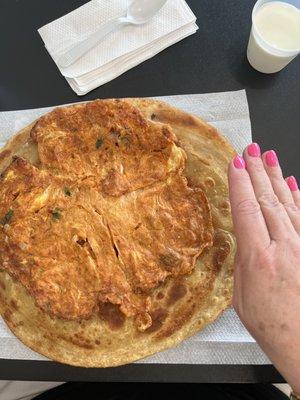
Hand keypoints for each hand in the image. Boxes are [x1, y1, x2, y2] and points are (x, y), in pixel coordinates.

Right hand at [228, 143, 299, 392]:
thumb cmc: (271, 324)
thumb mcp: (241, 295)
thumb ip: (244, 259)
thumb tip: (245, 234)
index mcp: (259, 258)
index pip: (246, 208)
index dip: (239, 182)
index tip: (235, 162)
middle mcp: (284, 246)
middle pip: (267, 199)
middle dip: (257, 171)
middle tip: (251, 149)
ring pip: (286, 202)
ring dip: (276, 177)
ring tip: (269, 156)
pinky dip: (297, 196)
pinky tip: (292, 182)